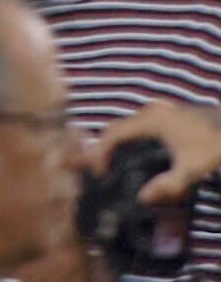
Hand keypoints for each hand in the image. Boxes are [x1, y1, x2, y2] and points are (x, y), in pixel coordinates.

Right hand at [88, 102, 220, 202]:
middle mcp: (149, 111)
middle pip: (117, 127)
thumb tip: (142, 198)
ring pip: (129, 125)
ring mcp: (159, 109)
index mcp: (150, 121)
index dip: (100, 152)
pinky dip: (132, 138)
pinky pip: (140, 125)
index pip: (113, 133)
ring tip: (118, 164)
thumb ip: (166, 185)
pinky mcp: (167, 113)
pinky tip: (141, 154)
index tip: (98, 171)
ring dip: (120, 143)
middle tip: (104, 170)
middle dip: (107, 148)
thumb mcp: (192, 169)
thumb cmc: (212, 145)